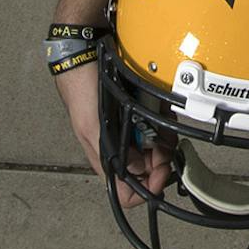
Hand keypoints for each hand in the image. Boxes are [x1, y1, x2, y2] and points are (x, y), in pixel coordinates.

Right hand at [53, 61, 170, 209]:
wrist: (87, 56)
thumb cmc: (82, 90)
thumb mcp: (93, 125)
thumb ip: (112, 151)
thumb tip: (135, 171)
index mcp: (105, 156)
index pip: (125, 192)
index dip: (146, 188)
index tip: (160, 173)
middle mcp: (119, 147)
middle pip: (148, 170)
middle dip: (161, 160)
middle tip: (166, 146)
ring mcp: (130, 129)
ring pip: (157, 149)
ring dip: (166, 141)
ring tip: (166, 128)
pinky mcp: (139, 112)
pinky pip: (159, 125)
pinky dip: (165, 123)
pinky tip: (164, 114)